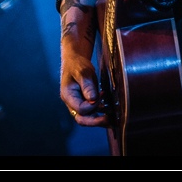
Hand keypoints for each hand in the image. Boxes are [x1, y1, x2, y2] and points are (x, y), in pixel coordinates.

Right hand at [59, 0, 109, 127]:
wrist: (74, 59)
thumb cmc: (77, 63)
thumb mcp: (82, 71)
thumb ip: (87, 85)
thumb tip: (94, 100)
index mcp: (68, 96)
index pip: (80, 109)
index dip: (92, 106)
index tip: (102, 96)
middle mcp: (71, 102)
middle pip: (82, 119)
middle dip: (96, 122)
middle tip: (110, 120)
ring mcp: (77, 103)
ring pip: (87, 117)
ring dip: (100, 118)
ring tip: (113, 116)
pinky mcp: (85, 101)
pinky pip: (92, 112)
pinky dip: (101, 112)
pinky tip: (110, 108)